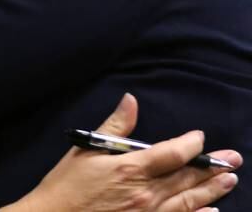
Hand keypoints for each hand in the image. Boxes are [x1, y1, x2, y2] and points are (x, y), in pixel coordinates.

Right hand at [4, 94, 239, 211]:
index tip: (199, 137)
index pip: (172, 154)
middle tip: (234, 159)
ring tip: (230, 180)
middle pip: (186, 178)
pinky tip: (211, 211)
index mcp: (130, 169)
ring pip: (188, 201)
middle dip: (211, 167)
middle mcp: (145, 194)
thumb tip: (131, 101)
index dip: (190, 145)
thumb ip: (114, 127)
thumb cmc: (67, 185)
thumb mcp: (87, 150)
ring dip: (211, 190)